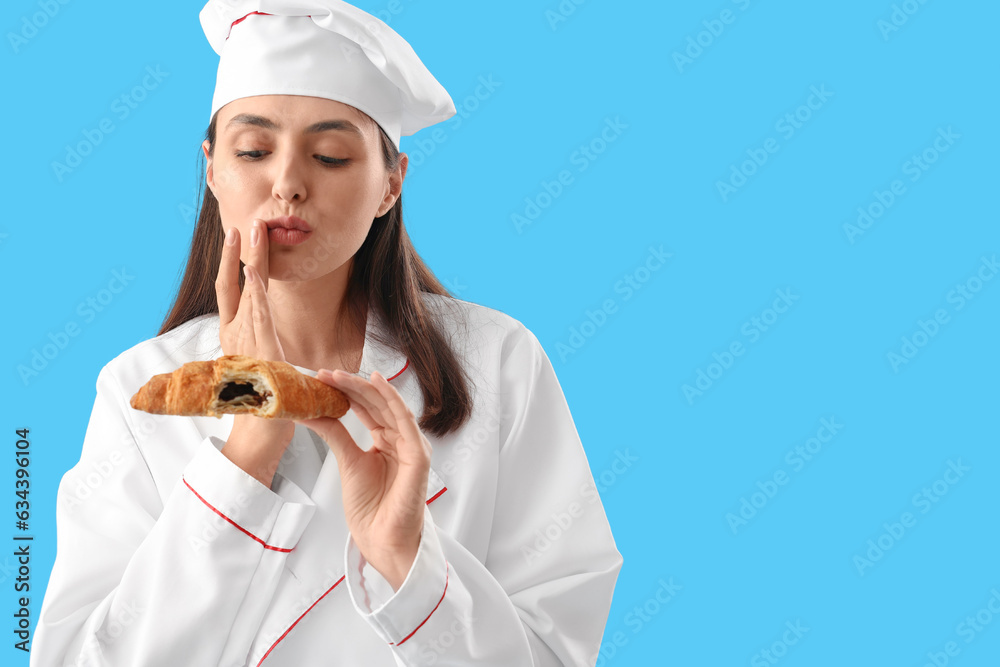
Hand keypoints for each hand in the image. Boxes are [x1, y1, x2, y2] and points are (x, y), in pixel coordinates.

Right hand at [216, 220, 293, 485]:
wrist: (260, 433)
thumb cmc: (266, 400)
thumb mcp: (262, 363)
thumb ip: (263, 341)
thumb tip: (269, 325)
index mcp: (233, 336)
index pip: (230, 289)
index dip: (233, 260)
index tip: (239, 234)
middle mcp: (233, 335)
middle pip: (235, 282)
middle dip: (240, 250)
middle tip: (249, 220)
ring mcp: (244, 343)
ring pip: (248, 293)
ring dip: (252, 260)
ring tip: (254, 231)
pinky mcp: (260, 354)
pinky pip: (258, 318)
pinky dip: (256, 294)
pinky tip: (257, 272)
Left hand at [297, 370, 431, 589]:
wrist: (380, 540)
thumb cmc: (370, 508)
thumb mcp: (347, 461)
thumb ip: (336, 434)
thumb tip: (313, 411)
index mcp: (387, 441)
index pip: (368, 408)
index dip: (346, 391)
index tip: (321, 379)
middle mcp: (402, 440)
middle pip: (378, 404)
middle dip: (352, 385)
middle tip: (325, 372)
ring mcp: (412, 447)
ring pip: (390, 407)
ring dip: (365, 388)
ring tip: (339, 376)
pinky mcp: (418, 457)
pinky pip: (406, 422)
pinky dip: (392, 400)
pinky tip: (377, 383)